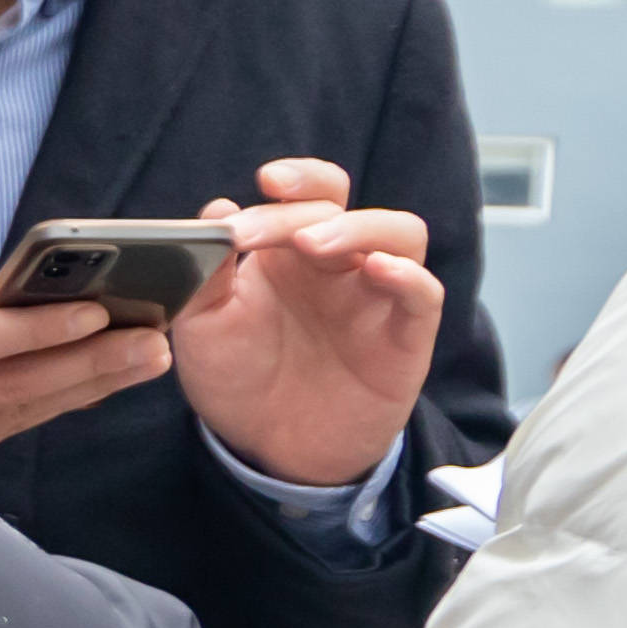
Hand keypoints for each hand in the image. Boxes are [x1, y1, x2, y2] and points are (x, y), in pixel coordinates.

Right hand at [0, 250, 167, 472]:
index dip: (35, 328)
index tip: (95, 308)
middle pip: (9, 384)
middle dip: (89, 361)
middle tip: (152, 340)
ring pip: (16, 414)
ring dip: (87, 387)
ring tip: (146, 359)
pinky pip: (3, 432)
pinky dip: (55, 407)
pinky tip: (97, 385)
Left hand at [166, 158, 444, 491]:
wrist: (268, 448)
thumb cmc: (239, 379)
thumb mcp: (203, 326)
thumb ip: (206, 273)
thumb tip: (216, 209)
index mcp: (290, 252)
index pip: (307, 196)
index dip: (295, 179)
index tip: (264, 180)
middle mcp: (338, 265)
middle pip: (345, 208)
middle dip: (303, 213)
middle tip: (261, 234)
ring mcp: (376, 296)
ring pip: (400, 234)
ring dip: (359, 228)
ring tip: (313, 245)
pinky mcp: (404, 336)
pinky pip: (423, 294)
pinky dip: (407, 276)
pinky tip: (377, 270)